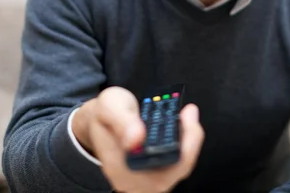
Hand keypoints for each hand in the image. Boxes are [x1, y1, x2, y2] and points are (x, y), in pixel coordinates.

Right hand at [72, 86, 203, 192]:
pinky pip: (178, 160)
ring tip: (187, 114)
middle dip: (189, 140)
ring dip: (188, 139)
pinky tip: (184, 122)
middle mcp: (136, 183)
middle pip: (176, 170)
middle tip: (189, 112)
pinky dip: (184, 141)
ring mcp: (148, 180)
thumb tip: (136, 139)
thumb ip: (121, 121)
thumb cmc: (104, 116)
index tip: (186, 117)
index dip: (181, 148)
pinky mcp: (157, 171)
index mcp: (122, 172)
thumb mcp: (108, 107)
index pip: (160, 171)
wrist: (99, 122)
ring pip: (180, 165)